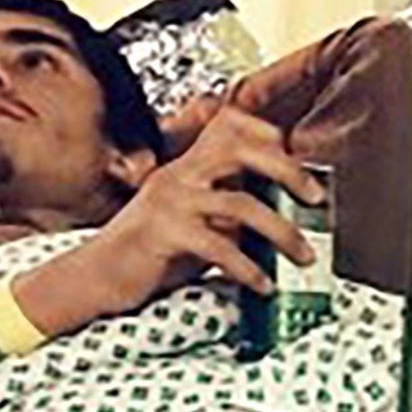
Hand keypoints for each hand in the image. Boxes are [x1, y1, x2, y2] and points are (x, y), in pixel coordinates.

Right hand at [25, 107, 321, 334]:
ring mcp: (168, 202)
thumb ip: (228, 213)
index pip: (228, 126)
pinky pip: (218, 247)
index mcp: (185, 168)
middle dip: (287, 169)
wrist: (95, 278)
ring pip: (239, 203)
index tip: (298, 167)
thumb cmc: (148, 253)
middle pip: (238, 148)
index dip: (268, 135)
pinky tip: (262, 285)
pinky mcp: (162, 233)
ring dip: (282, 232)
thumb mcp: (194, 223)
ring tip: (303, 256)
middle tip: (315, 197)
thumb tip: (283, 218)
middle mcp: (177, 176)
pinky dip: (249, 269)